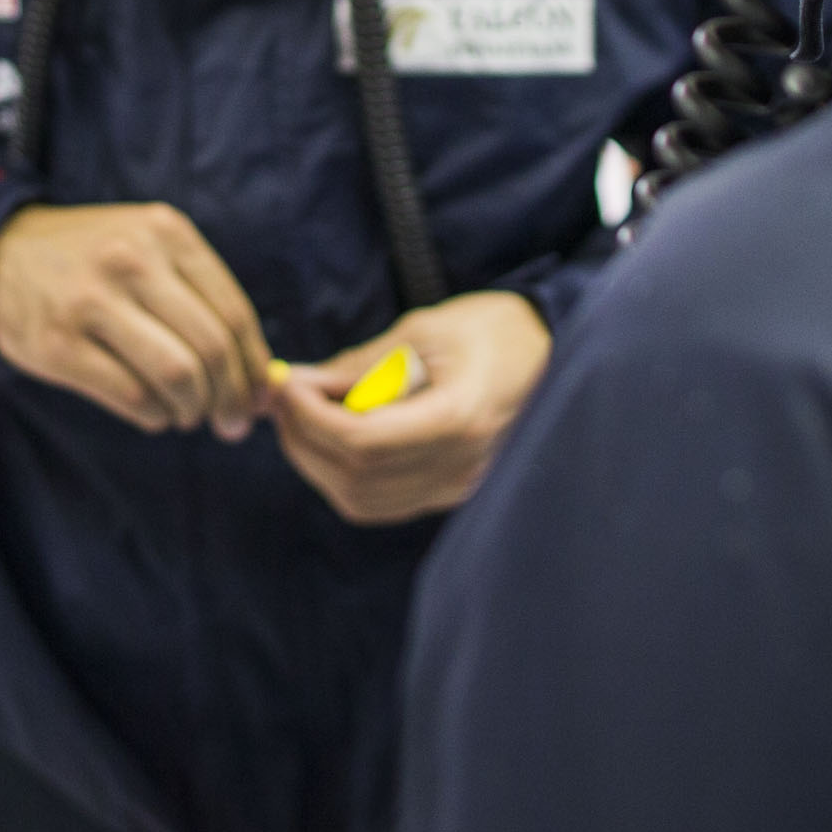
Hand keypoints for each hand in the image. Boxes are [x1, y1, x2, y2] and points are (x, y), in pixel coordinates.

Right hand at [0, 202, 275, 436]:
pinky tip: (152, 412)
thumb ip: (206, 303)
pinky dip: (154, 416)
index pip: (234, 313)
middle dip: (231, 399)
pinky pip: (131, 396)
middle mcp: (131, 260)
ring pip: (176, 375)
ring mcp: (90, 301)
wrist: (0, 254)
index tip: (257, 399)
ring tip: (186, 414)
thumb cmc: (95, 261)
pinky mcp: (57, 343)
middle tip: (230, 422)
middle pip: (210, 349)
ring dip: (191, 410)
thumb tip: (264, 383)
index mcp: (166, 232)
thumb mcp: (151, 250)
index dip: (253, 368)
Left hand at [269, 291, 553, 524]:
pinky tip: (333, 435)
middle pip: (355, 478)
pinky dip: (342, 475)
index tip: (288, 383)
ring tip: (302, 415)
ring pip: (361, 500)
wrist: (548, 351)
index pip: (362, 442)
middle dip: (303, 438)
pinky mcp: (450, 492)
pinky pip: (381, 502)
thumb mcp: (421, 330)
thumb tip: (294, 385)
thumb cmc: (487, 329)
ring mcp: (458, 487)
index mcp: (459, 419)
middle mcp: (461, 466)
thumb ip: (357, 365)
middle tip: (282, 398)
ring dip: (316, 461)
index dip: (311, 418)